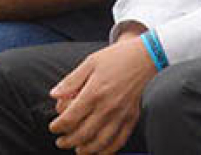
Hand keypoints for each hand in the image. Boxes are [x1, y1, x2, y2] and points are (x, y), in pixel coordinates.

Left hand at [49, 36, 157, 153]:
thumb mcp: (90, 62)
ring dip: (85, 150)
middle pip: (82, 134)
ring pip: (99, 143)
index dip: (58, 126)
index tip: (53, 126)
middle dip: (67, 141)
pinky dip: (107, 151)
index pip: (70, 118)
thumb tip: (54, 95)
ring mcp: (120, 115)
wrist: (146, 56)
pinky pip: (119, 141)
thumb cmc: (117, 57)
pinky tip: (99, 151)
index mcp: (94, 92)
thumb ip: (71, 80)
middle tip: (61, 141)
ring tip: (77, 149)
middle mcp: (107, 107)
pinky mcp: (132, 118)